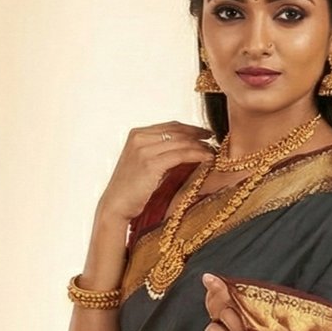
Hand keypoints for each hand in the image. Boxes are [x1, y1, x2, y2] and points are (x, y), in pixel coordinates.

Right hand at [96, 121, 215, 227]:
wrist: (116, 205)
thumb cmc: (132, 188)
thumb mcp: (145, 163)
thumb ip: (161, 152)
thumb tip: (188, 148)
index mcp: (137, 134)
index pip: (171, 126)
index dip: (191, 128)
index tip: (206, 133)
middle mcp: (139, 138)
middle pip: (178, 131)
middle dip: (199, 134)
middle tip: (215, 139)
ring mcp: (144, 150)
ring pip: (181, 142)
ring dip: (201, 145)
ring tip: (215, 151)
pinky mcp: (151, 163)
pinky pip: (181, 155)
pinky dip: (198, 155)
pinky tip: (208, 158)